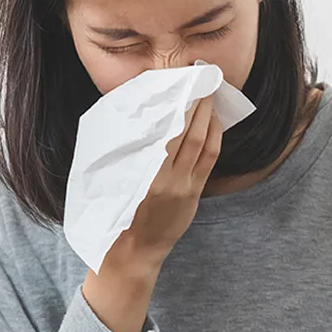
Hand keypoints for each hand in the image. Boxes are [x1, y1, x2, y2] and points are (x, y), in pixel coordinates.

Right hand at [114, 95, 221, 271]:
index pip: (169, 132)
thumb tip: (147, 118)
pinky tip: (214, 122)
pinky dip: (214, 137)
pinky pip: (208, 160)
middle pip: (189, 133)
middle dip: (198, 104)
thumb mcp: (117, 181)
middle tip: (203, 79)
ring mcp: (184, 188)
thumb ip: (133, 153)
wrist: (133, 252)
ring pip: (203, 144)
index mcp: (146, 175)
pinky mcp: (194, 194)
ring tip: (211, 94)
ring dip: (209, 117)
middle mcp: (168, 180)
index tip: (184, 83)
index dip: (181, 106)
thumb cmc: (118, 215)